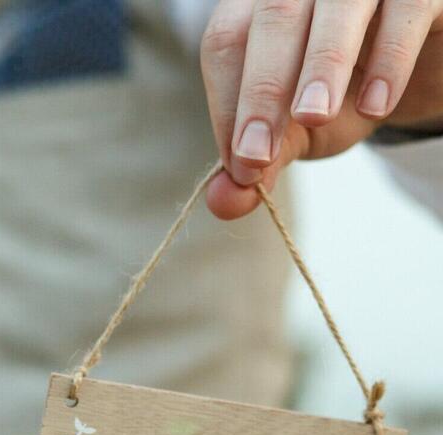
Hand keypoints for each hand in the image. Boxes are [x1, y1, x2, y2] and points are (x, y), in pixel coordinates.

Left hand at [201, 0, 442, 218]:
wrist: (422, 71)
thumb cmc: (346, 91)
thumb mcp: (298, 129)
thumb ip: (263, 157)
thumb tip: (224, 204)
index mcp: (257, 3)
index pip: (226, 42)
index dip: (228, 101)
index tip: (240, 163)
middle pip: (273, 17)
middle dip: (262, 88)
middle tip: (260, 154)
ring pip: (336, 4)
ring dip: (321, 64)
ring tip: (313, 117)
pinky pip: (406, 8)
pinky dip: (388, 59)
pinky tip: (375, 106)